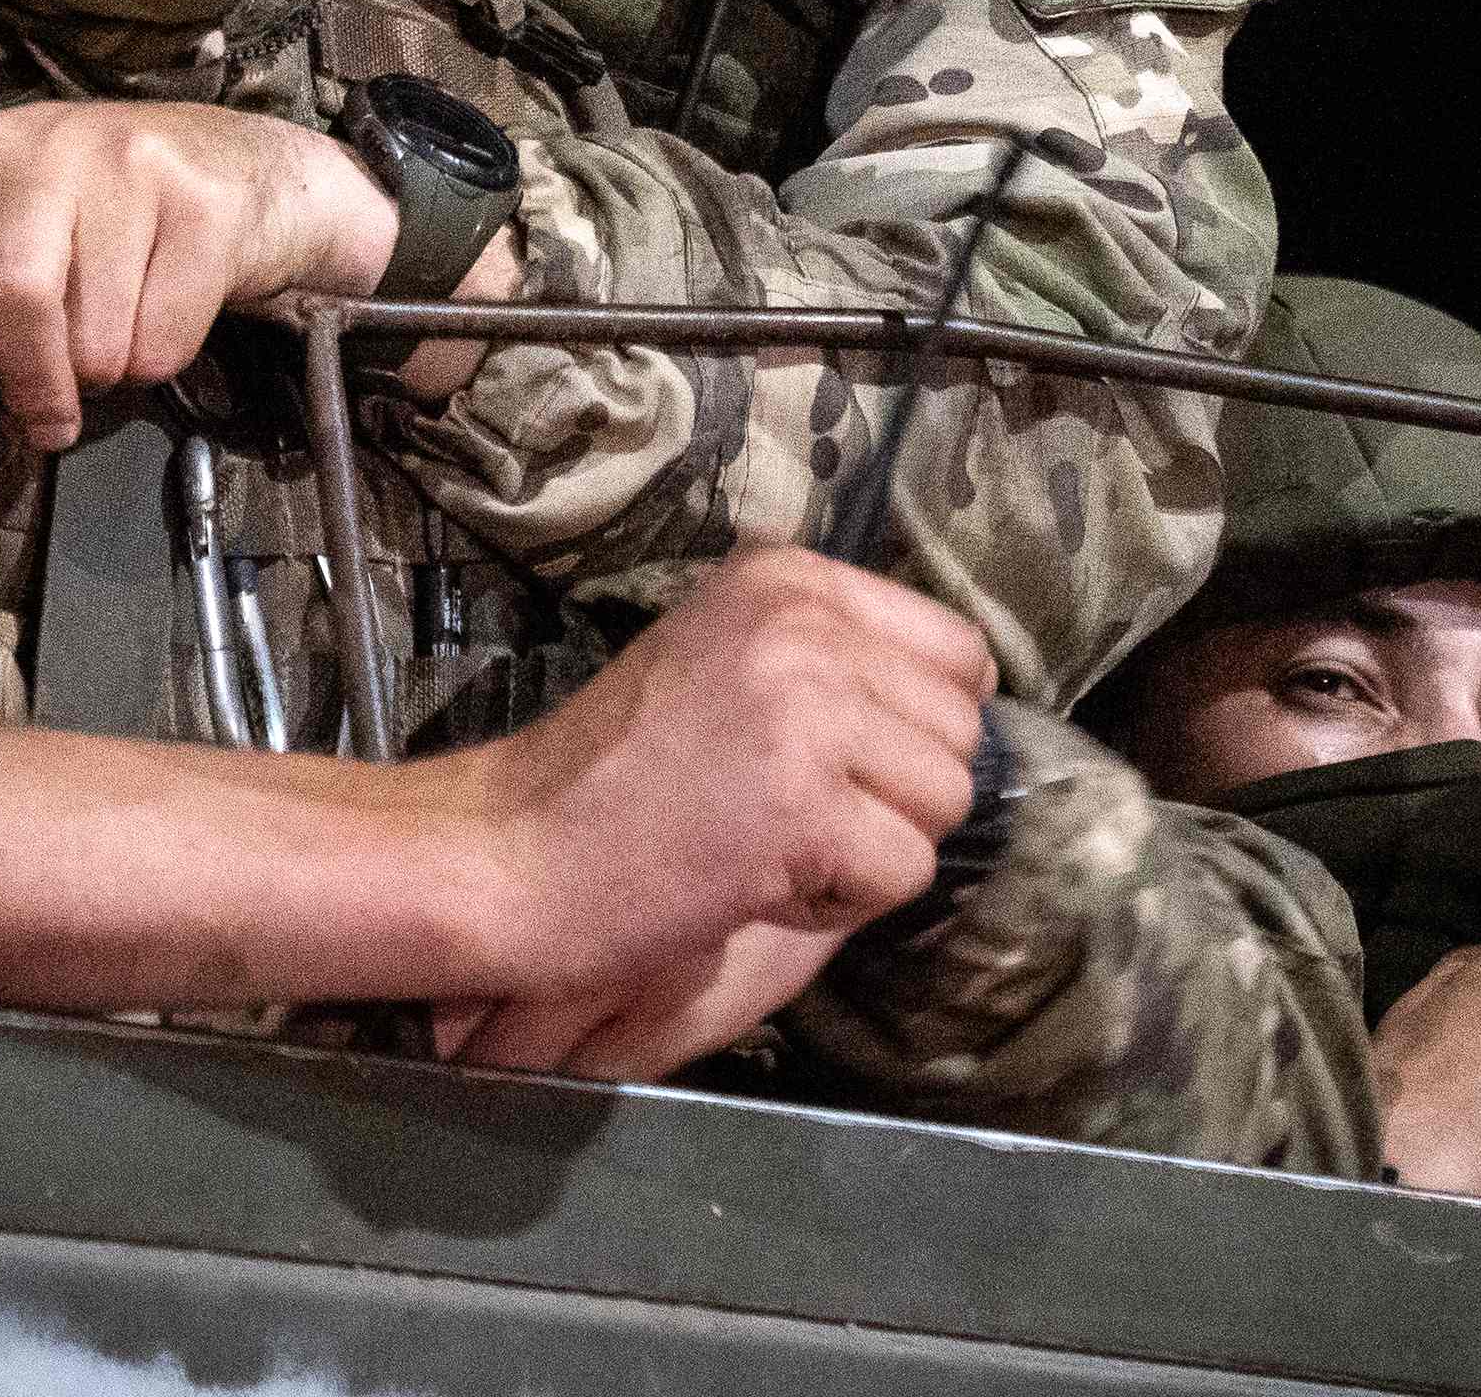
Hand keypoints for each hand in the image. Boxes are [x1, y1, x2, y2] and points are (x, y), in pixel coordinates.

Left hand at [0, 101, 398, 463]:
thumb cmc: (105, 219)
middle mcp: (45, 144)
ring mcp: (130, 163)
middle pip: (12, 296)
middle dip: (31, 383)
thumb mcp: (15, 235)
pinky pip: (163, 339)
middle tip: (50, 424)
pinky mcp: (204, 202)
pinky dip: (161, 360)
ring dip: (104, 373)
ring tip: (117, 336)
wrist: (245, 168)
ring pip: (95, 334)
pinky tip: (166, 314)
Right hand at [435, 549, 994, 1079]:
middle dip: (897, 795)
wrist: (507, 850)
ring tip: (772, 843)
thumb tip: (973, 695)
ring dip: (872, 850)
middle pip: (961, 731)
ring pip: (946, 801)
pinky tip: (756, 880)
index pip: (959, 649)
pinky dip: (840, 901)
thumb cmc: (613, 774)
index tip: (851, 763)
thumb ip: (836, 655)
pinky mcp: (803, 806)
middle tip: (791, 814)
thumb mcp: (726, 656)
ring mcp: (808, 711)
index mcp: (792, 578)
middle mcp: (808, 625)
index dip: (925, 725)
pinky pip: (904, 871)